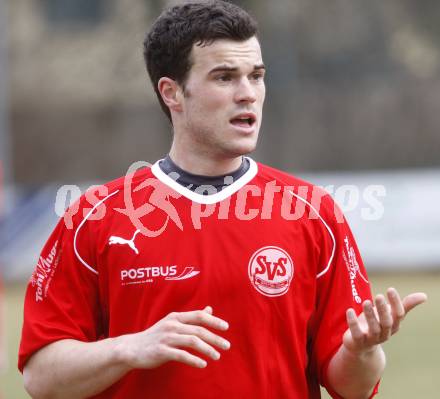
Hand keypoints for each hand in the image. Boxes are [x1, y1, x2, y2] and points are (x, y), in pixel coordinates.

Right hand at [115, 306, 229, 369]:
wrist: (132, 348)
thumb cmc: (156, 336)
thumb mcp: (173, 323)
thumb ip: (191, 318)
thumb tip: (209, 309)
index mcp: (176, 317)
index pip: (199, 316)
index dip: (213, 321)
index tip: (226, 327)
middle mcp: (172, 325)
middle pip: (198, 330)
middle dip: (215, 338)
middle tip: (227, 346)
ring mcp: (166, 338)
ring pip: (192, 341)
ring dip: (207, 349)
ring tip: (217, 356)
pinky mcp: (161, 351)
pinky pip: (181, 355)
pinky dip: (194, 360)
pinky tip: (203, 364)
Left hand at [342, 288, 426, 354]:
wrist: (360, 346)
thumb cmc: (377, 324)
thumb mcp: (389, 315)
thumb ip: (404, 305)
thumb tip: (424, 296)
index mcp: (393, 325)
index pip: (399, 315)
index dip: (396, 303)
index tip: (390, 289)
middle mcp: (385, 333)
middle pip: (387, 323)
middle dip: (384, 310)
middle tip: (379, 296)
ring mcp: (371, 339)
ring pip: (373, 328)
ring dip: (370, 315)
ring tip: (366, 302)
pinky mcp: (358, 341)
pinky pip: (356, 333)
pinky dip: (353, 322)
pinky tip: (350, 310)